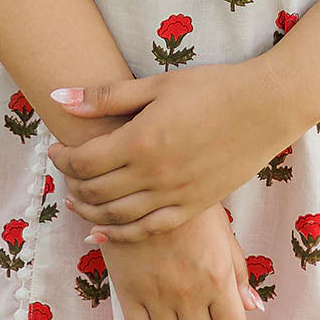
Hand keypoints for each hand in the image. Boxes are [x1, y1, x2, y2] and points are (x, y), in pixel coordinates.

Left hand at [46, 57, 292, 242]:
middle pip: (95, 191)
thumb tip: (60, 97)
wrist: (264, 106)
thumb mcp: (157, 84)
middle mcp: (153, 175)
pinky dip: (120, 236)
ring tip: (76, 200)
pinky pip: (148, 230)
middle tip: (64, 172)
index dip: (62, 158)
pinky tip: (103, 232)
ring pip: (117, 217)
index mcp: (141, 140)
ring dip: (89, 212)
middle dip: (71, 183)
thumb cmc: (212, 87)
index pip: (84, 161)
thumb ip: (107, 96)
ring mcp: (174, 195)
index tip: (54, 149)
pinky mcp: (194, 207)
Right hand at [99, 202, 265, 319]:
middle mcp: (189, 292)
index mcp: (217, 277)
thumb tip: (254, 304)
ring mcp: (157, 295)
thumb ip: (238, 270)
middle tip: (205, 314)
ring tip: (183, 313)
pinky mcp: (128, 292)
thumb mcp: (220, 227)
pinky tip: (159, 318)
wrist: (141, 175)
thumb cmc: (186, 198)